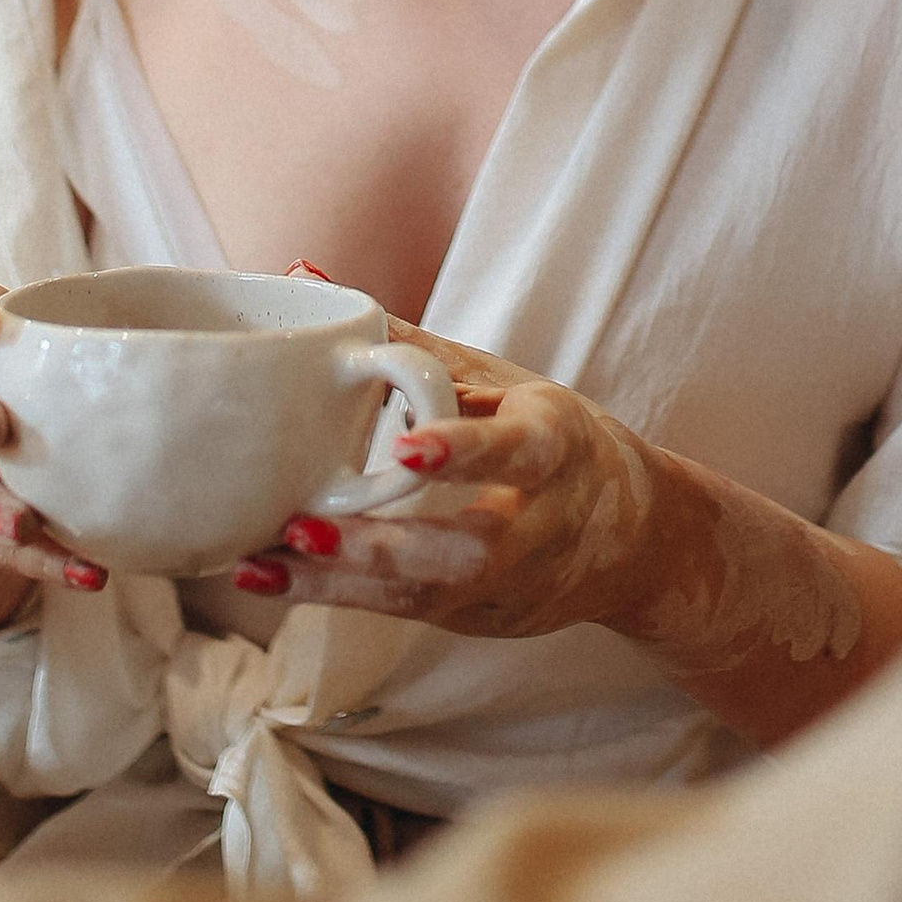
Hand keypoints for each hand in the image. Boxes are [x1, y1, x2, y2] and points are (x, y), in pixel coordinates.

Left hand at [229, 327, 660, 643]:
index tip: (406, 450)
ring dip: (340, 585)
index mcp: (556, 443)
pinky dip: (342, 599)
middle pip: (467, 548)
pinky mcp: (483, 622)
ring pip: (430, 596)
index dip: (465, 452)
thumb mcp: (503, 383)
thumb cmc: (553, 441)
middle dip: (381, 547)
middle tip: (301, 530)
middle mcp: (542, 524)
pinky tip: (277, 583)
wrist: (640, 542)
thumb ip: (409, 346)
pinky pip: (409, 615)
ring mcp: (514, 584)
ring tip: (261, 568)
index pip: (516, 450)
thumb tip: (306, 279)